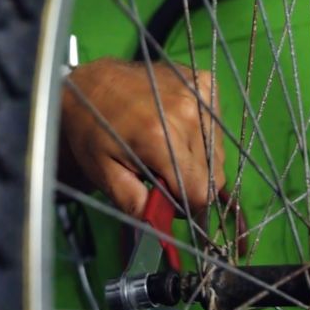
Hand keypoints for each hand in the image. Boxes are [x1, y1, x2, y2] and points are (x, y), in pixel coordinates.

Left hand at [60, 58, 225, 217]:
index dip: (186, 203)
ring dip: (197, 160)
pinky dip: (201, 134)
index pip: (201, 191)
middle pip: (214, 174)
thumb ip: (134, 203)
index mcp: (161, 139)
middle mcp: (187, 114)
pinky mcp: (204, 83)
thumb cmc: (92, 130)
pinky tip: (176, 128)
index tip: (168, 199)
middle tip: (163, 173)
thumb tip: (160, 226)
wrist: (91, 84)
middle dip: (191, 183)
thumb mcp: (103, 173)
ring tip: (167, 148)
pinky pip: (216, 125)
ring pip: (217, 152)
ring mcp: (198, 94)